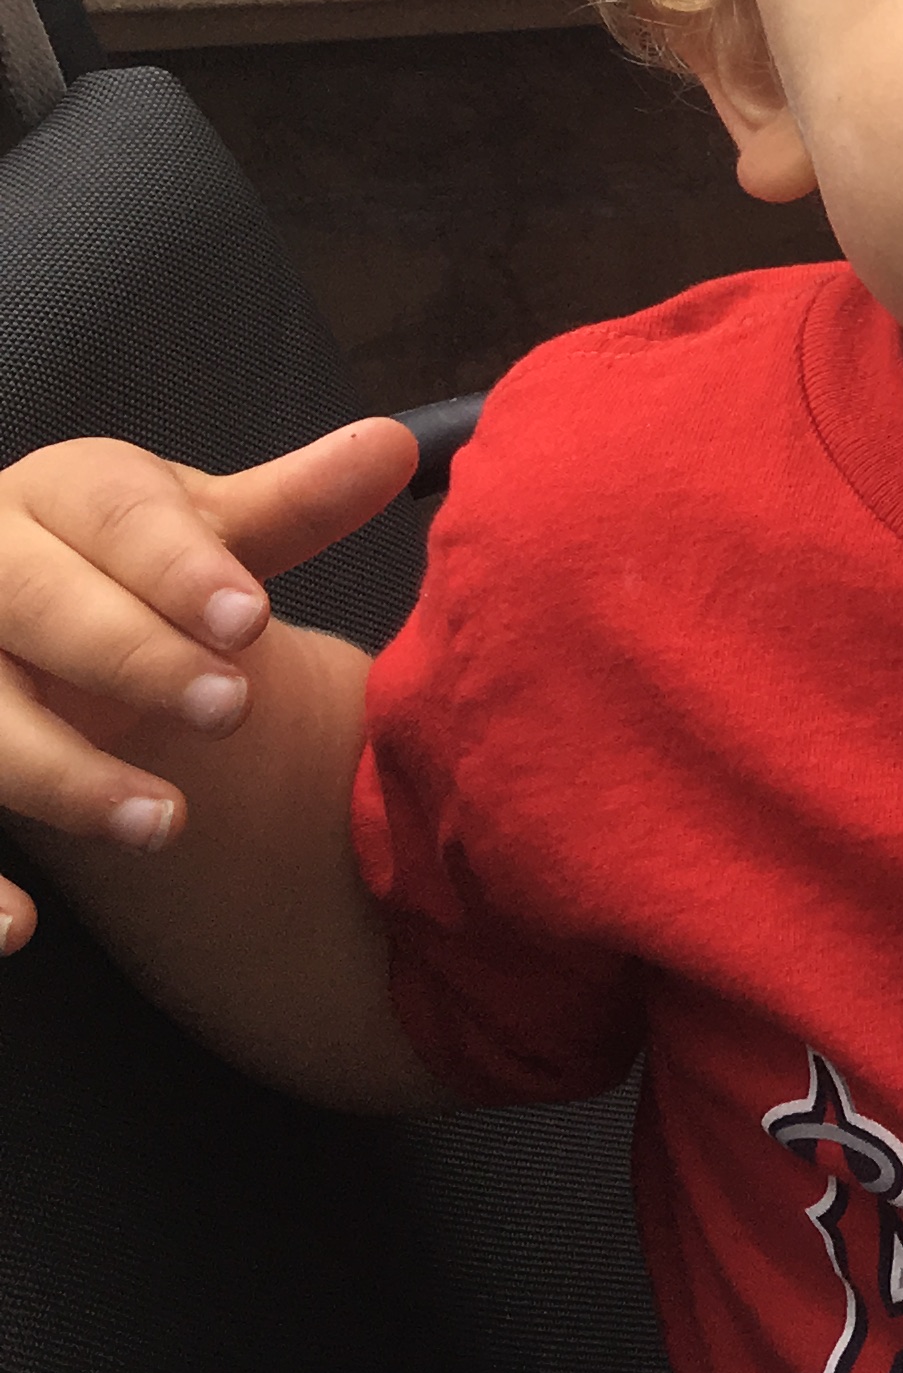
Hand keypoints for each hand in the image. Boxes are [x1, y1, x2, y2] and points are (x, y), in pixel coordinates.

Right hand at [0, 418, 414, 947]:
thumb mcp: (195, 531)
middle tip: (231, 708)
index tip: (249, 616)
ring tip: (166, 821)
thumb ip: (290, 504)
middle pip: (35, 604)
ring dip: (58, 773)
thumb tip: (394, 443)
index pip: (114, 515)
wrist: (3, 597)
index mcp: (53, 494)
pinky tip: (20, 929)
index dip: (177, 567)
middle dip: (129, 656)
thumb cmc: (115, 560)